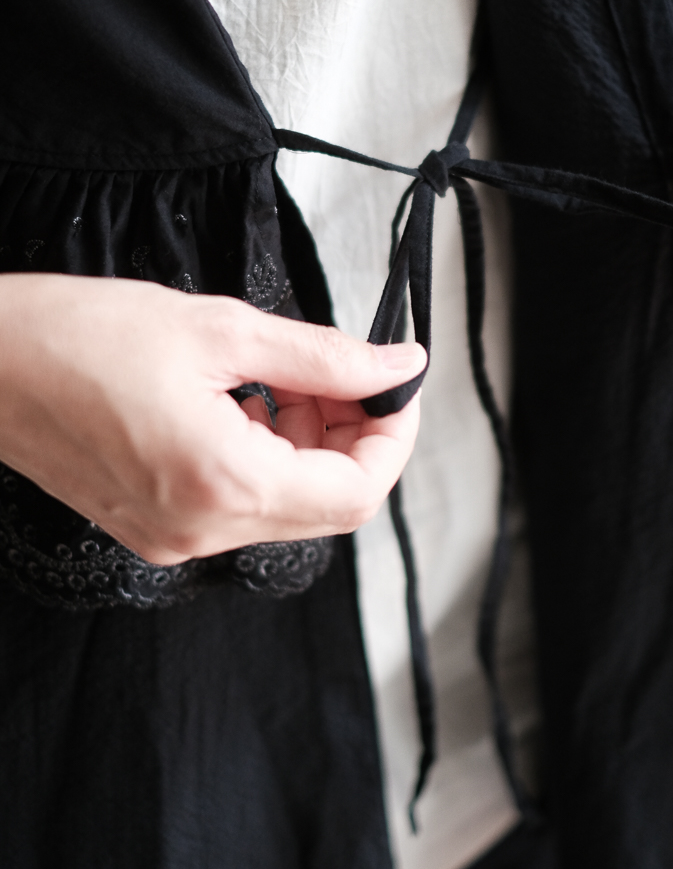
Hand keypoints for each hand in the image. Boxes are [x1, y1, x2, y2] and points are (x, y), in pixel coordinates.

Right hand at [0, 275, 423, 562]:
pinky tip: (244, 404)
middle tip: (343, 374)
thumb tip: (397, 366)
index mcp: (223, 484)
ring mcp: (175, 538)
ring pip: (288, 507)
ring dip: (310, 445)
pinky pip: (242, 507)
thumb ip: (324, 357)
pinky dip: (266, 458)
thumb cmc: (79, 335)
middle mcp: (202, 531)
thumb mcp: (221, 330)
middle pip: (329, 506)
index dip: (392, 436)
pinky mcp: (155, 527)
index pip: (356, 491)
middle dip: (352, 436)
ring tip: (284, 380)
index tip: (395, 384)